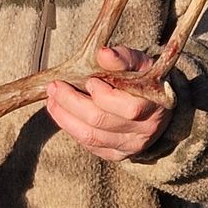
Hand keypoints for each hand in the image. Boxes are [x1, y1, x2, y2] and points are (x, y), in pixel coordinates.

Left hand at [46, 45, 171, 161]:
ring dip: (65, 117)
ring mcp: (131, 146)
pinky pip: (89, 145)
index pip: (129, 108)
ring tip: (53, 100)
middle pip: (101, 121)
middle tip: (55, 87)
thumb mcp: (138, 63)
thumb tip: (103, 53)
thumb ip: (122, 58)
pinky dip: (71, 128)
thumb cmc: (143, 79)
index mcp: (155, 106)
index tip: (89, 80)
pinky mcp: (117, 154)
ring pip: (90, 136)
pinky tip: (62, 114)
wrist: (154, 104)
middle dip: (72, 102)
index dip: (104, 95)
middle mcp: (145, 131)